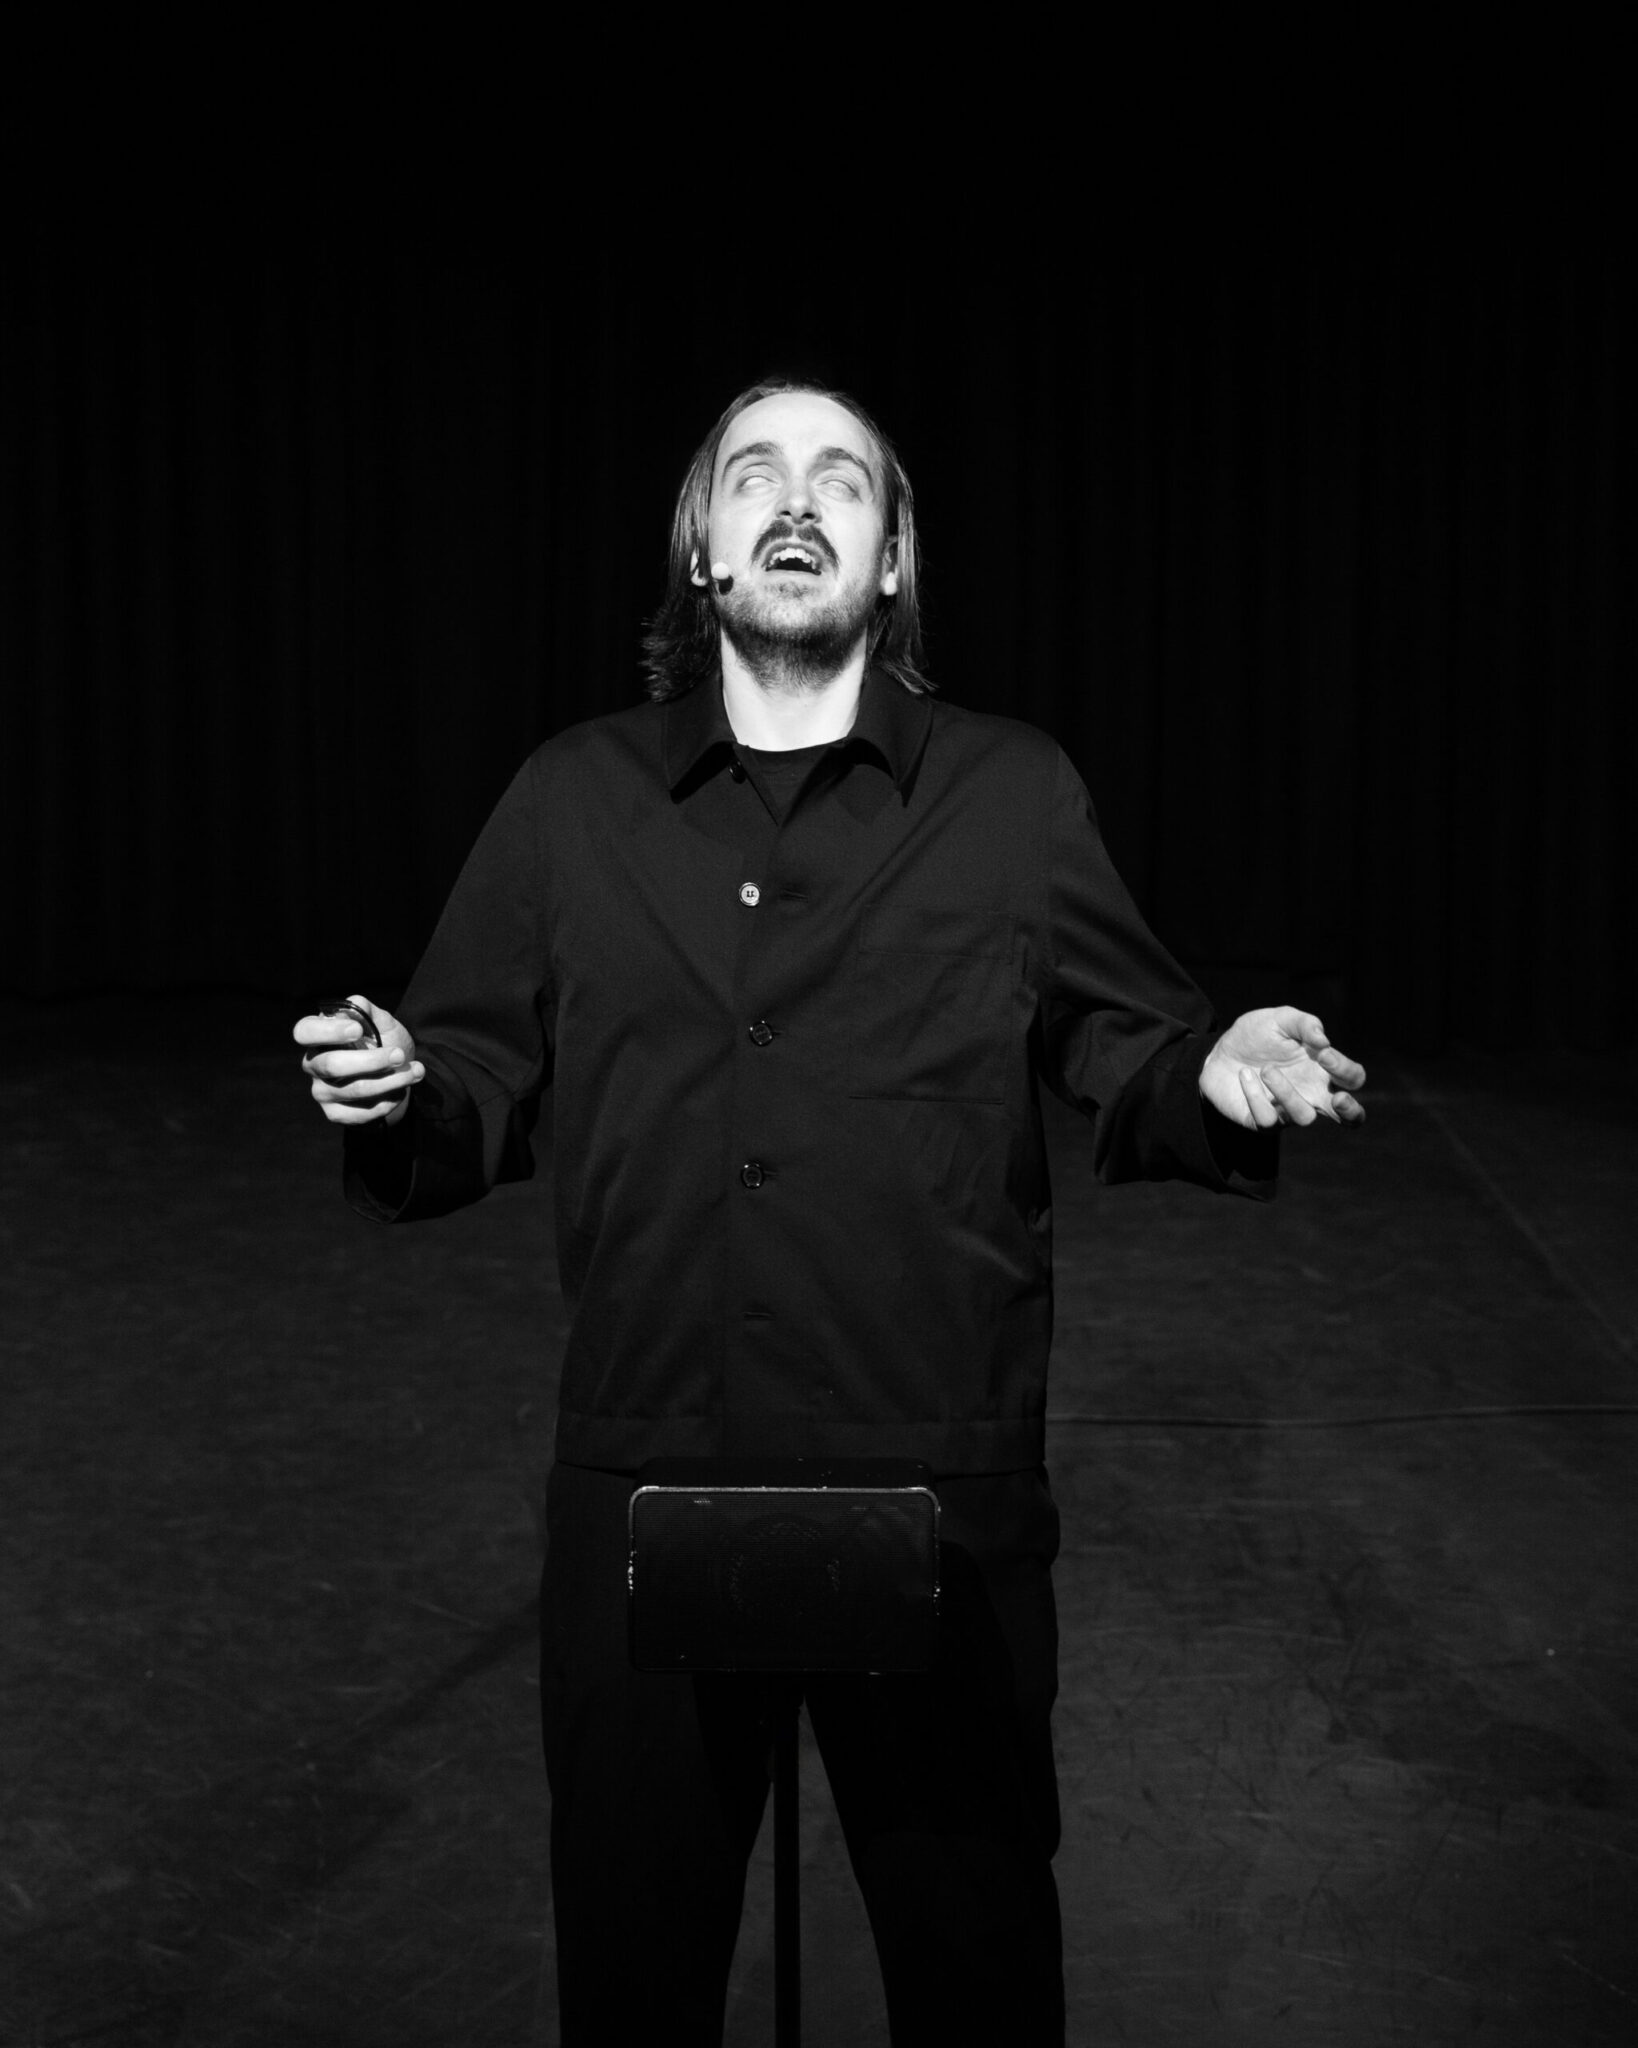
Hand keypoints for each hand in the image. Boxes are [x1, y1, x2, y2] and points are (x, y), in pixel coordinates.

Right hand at [293, 995, 424, 1125]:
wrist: (397, 1073)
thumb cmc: (383, 1042)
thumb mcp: (381, 1022)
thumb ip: (369, 1011)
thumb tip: (356, 1003)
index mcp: (317, 1036)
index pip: (305, 1031)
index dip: (328, 1031)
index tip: (358, 1029)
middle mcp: (312, 1064)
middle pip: (332, 1065)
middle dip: (371, 1061)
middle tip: (400, 1055)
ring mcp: (321, 1091)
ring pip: (353, 1089)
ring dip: (390, 1081)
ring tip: (415, 1072)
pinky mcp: (334, 1113)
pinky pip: (360, 1113)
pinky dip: (386, 1102)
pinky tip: (400, 1091)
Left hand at [1199, 1007, 1365, 1130]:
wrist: (1218, 1052)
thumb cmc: (1257, 1036)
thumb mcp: (1280, 1019)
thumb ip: (1304, 1023)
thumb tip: (1323, 1041)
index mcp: (1323, 1070)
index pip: (1353, 1078)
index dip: (1346, 1070)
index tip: (1324, 1054)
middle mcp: (1312, 1094)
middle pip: (1350, 1118)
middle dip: (1351, 1111)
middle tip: (1337, 1099)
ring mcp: (1289, 1111)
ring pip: (1304, 1117)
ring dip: (1287, 1093)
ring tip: (1266, 1070)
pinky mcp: (1263, 1121)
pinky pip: (1268, 1119)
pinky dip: (1255, 1096)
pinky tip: (1244, 1076)